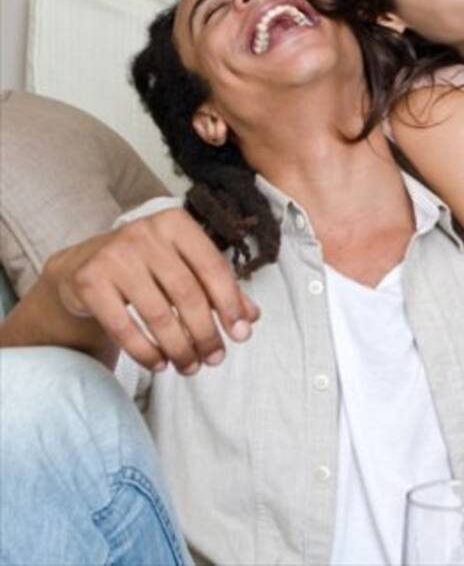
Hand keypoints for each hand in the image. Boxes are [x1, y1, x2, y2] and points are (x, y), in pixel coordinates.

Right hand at [43, 207, 259, 373]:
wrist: (84, 265)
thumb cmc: (147, 266)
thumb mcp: (184, 266)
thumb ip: (218, 288)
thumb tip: (251, 317)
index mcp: (176, 223)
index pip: (212, 267)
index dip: (230, 304)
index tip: (241, 335)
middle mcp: (145, 233)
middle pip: (187, 294)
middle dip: (205, 333)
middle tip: (215, 359)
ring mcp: (114, 255)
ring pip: (157, 314)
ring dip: (179, 348)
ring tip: (190, 367)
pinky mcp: (89, 280)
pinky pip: (123, 326)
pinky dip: (145, 351)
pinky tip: (160, 364)